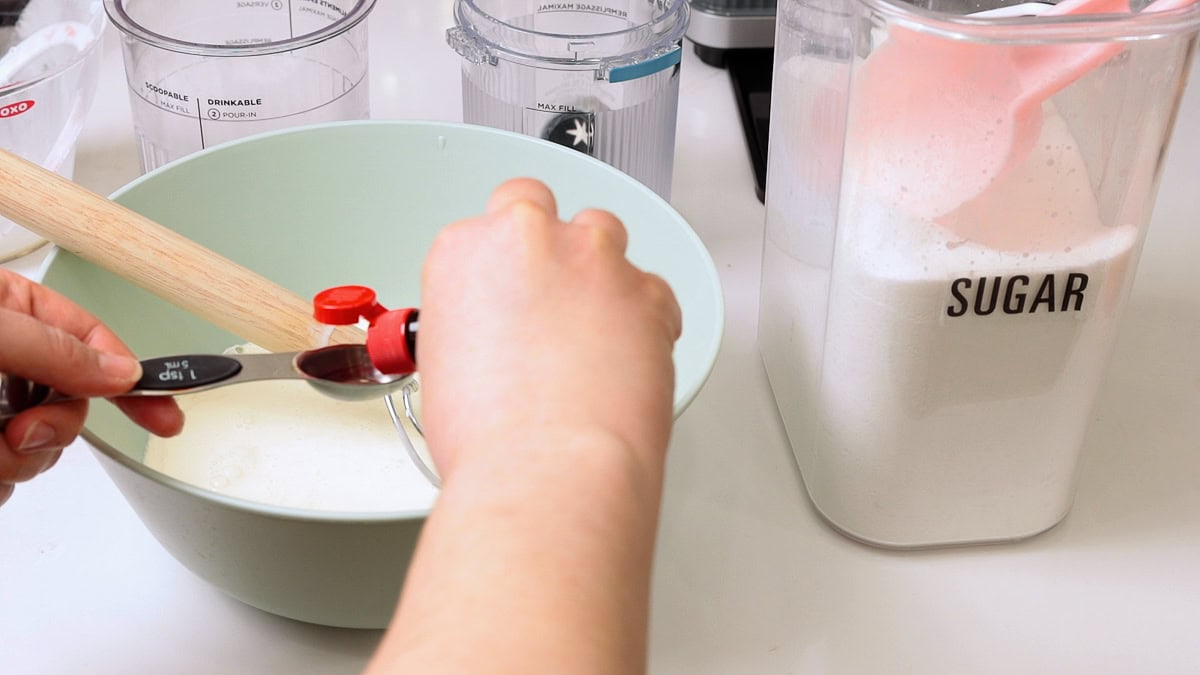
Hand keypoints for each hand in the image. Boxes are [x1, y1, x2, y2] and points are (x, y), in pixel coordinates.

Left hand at [0, 268, 183, 505]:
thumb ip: (55, 347)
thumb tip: (122, 371)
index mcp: (12, 312)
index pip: (93, 343)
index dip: (133, 380)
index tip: (166, 416)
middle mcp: (4, 360)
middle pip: (72, 405)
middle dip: (52, 430)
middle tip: (17, 432)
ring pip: (40, 450)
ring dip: (15, 460)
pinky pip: (8, 478)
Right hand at [417, 178, 682, 478]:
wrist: (546, 472)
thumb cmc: (489, 441)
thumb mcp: (443, 366)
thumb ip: (473, 322)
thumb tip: (495, 334)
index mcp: (465, 250)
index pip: (486, 226)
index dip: (500, 264)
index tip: (509, 293)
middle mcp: (530, 239)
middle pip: (542, 208)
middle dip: (546, 244)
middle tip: (547, 299)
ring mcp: (596, 261)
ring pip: (604, 236)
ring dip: (598, 272)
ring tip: (590, 334)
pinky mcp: (650, 293)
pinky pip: (654, 291)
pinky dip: (645, 318)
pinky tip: (627, 359)